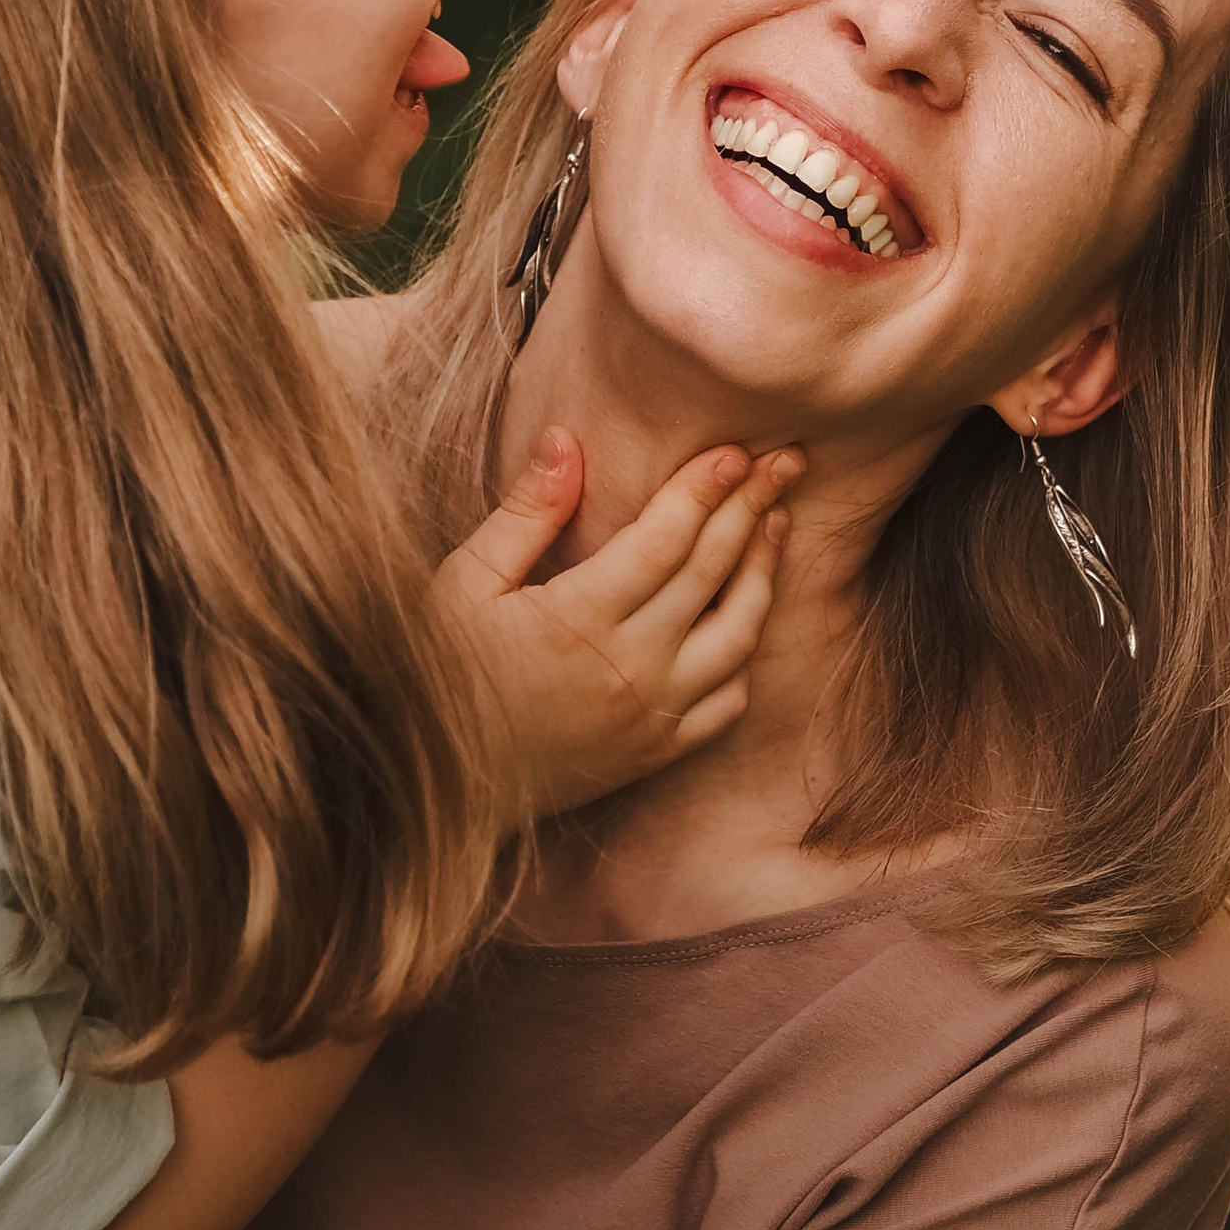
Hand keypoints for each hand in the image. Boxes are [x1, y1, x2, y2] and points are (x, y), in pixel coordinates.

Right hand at [434, 431, 798, 819]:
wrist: (444, 790)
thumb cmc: (443, 672)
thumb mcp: (464, 583)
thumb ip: (524, 513)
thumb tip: (565, 439)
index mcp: (580, 620)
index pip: (666, 539)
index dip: (705, 489)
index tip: (735, 450)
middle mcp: (631, 668)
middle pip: (713, 574)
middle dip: (752, 508)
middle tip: (786, 462)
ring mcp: (653, 714)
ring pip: (739, 636)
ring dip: (765, 573)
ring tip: (778, 523)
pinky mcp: (659, 751)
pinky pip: (729, 700)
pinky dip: (748, 652)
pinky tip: (748, 614)